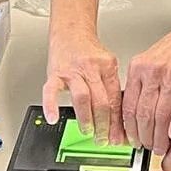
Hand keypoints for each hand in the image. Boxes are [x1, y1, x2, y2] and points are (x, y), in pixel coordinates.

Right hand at [42, 28, 125, 145]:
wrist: (71, 30)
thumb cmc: (89, 51)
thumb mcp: (107, 66)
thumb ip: (111, 89)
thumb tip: (118, 120)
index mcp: (108, 67)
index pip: (115, 99)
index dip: (118, 122)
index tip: (119, 137)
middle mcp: (91, 68)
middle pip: (101, 100)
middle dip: (104, 125)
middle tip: (104, 140)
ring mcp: (72, 71)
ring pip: (82, 97)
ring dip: (87, 119)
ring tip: (89, 133)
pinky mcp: (54, 72)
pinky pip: (51, 90)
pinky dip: (51, 105)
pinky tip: (53, 118)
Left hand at [123, 25, 170, 150]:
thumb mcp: (149, 62)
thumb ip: (140, 85)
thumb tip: (131, 114)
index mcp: (138, 68)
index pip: (128, 105)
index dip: (130, 128)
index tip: (133, 140)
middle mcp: (152, 70)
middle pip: (144, 113)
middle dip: (145, 136)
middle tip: (148, 148)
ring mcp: (170, 74)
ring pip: (161, 113)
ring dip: (160, 135)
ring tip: (161, 146)